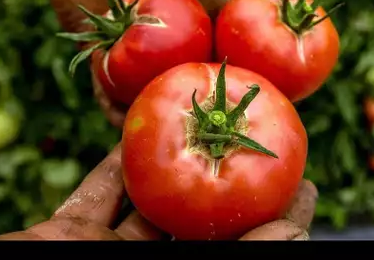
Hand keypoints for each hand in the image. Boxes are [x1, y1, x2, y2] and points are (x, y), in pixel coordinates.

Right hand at [0, 143, 316, 240]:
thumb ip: (249, 256)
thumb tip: (294, 235)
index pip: (247, 251)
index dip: (280, 222)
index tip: (307, 183)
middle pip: (203, 226)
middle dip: (231, 183)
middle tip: (263, 138)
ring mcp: (110, 258)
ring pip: (150, 207)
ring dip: (171, 166)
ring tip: (201, 127)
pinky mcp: (66, 242)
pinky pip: (97, 198)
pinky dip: (116, 168)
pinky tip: (134, 136)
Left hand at [28, 0, 278, 126]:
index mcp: (202, 20)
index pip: (234, 53)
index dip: (254, 74)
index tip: (276, 96)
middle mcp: (175, 44)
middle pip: (199, 82)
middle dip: (215, 107)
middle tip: (234, 132)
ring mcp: (139, 56)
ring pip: (159, 94)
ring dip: (169, 116)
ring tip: (182, 143)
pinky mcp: (102, 60)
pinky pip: (109, 93)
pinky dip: (116, 112)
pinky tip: (126, 131)